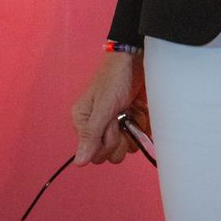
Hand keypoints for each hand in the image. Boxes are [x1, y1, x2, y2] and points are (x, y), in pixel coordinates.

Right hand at [71, 51, 147, 165]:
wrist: (136, 57)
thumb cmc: (116, 78)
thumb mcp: (103, 105)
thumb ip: (92, 134)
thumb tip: (78, 164)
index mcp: (83, 122)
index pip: (94, 155)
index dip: (106, 143)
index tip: (112, 122)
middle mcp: (97, 126)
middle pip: (110, 155)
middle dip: (120, 138)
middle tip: (122, 115)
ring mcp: (115, 124)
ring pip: (126, 148)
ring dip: (133, 131)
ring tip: (132, 110)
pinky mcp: (130, 120)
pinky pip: (138, 137)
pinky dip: (142, 125)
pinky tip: (140, 109)